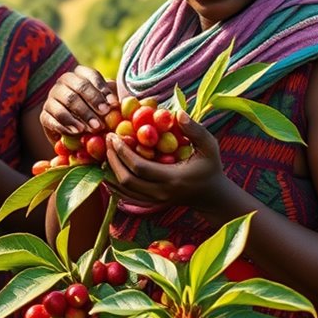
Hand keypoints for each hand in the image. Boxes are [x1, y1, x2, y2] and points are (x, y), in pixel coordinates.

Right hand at [40, 66, 118, 139]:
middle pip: (78, 87)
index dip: (102, 88)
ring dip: (81, 114)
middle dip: (93, 102)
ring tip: (92, 128)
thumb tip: (122, 101)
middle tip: (104, 116)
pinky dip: (65, 125)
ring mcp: (52, 98)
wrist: (76, 136)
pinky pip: (52, 117)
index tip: (112, 104)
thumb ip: (112, 100)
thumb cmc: (96, 116)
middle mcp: (63, 82)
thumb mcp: (106, 105)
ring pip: (65, 101)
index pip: (90, 75)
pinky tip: (76, 131)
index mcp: (80, 75)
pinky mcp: (44, 115)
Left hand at [104, 111, 227, 210]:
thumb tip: (177, 113)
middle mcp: (161, 193)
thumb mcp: (209, 146)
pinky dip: (114, 184)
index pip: (140, 167)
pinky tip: (107, 170)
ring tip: (105, 152)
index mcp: (173, 178)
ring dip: (110, 171)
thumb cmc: (210, 167)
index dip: (123, 152)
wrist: (212, 196)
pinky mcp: (151, 204)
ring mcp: (155, 201)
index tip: (114, 135)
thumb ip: (195, 130)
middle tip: (106, 141)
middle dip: (112, 160)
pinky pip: (126, 197)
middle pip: (127, 180)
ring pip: (123, 190)